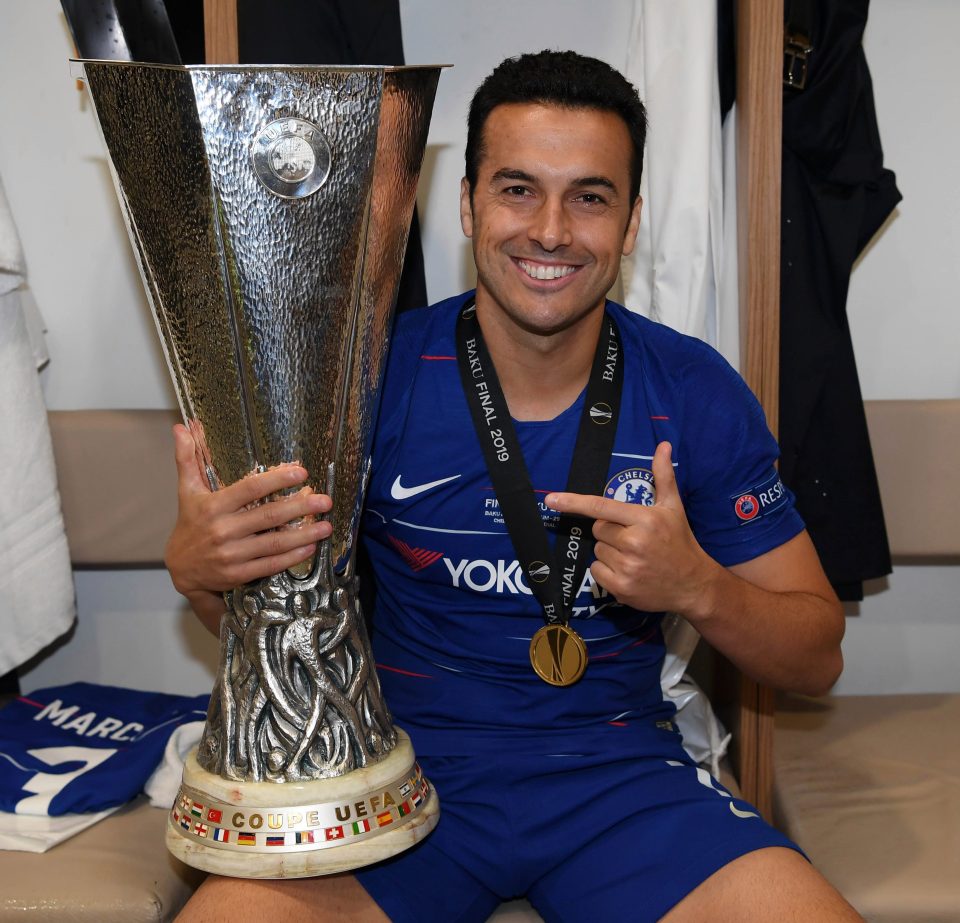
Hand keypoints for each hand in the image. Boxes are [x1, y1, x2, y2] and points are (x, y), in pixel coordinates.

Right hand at [164, 424, 332, 596]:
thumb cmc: (190, 524)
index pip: (250, 489)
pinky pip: (270, 564)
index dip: (277, 480)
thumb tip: (180, 427)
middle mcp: (222, 530)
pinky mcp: (238, 574)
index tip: (302, 473)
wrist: (180, 569)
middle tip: (325, 500)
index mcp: (213, 506)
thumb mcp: (187, 491)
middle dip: (300, 507)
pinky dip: (292, 557)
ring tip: (326, 526)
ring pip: (274, 543)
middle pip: (268, 516)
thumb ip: (186, 459)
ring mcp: (231, 554)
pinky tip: (310, 547)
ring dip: (304, 535)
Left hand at [545, 441, 719, 616]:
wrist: (694, 585)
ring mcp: (627, 567)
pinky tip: (628, 572)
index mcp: (645, 520)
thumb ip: (663, 476)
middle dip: (610, 531)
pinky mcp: (621, 588)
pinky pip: (596, 572)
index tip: (551, 499)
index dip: (574, 502)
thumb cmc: (680, 541)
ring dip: (609, 552)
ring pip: (597, 550)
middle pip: (598, 529)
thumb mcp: (673, 507)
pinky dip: (606, 571)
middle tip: (632, 538)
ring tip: (634, 556)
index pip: (601, 507)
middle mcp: (634, 543)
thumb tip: (663, 445)